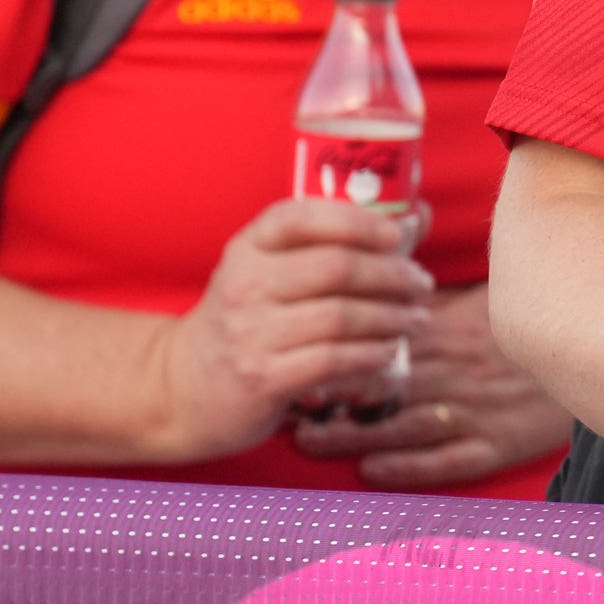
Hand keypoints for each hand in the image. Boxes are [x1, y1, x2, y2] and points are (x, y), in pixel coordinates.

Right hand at [149, 198, 430, 463]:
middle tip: (421, 283)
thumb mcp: (269, 272)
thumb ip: (332, 245)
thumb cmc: (247, 320)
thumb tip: (416, 217)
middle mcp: (245, 284)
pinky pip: (332, 360)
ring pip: (341, 317)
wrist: (182, 387)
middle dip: (391, 274)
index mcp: (248, 247)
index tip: (398, 234)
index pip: (301, 217)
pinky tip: (389, 351)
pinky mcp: (262, 378)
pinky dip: (370, 354)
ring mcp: (250, 333)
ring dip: (391, 317)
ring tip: (415, 318)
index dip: (357, 221)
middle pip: (335, 267)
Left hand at [291, 282, 571, 487]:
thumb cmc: (542, 317)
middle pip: (379, 386)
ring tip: (308, 441)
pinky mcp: (501, 442)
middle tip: (283, 403)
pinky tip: (373, 471)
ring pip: (402, 426)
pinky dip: (409, 468)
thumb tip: (398, 246)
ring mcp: (477, 408)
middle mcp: (455, 370)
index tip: (292, 351)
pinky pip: (449, 460)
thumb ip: (438, 287)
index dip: (332, 348)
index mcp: (450, 330)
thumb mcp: (489, 293)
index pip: (378, 339)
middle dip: (326, 397)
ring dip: (351, 436)